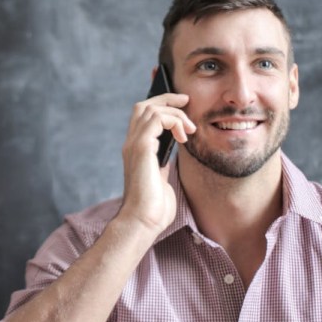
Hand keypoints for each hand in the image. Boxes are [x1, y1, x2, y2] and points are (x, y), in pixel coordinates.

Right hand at [116, 93, 195, 234]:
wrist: (142, 222)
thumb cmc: (153, 208)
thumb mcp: (161, 179)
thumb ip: (164, 162)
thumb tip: (175, 151)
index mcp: (136, 151)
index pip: (143, 117)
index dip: (161, 106)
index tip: (182, 107)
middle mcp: (131, 144)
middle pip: (144, 106)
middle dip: (167, 99)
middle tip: (187, 101)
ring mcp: (134, 145)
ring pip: (150, 108)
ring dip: (175, 112)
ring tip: (190, 128)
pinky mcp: (141, 148)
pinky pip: (157, 118)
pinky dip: (174, 121)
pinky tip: (184, 137)